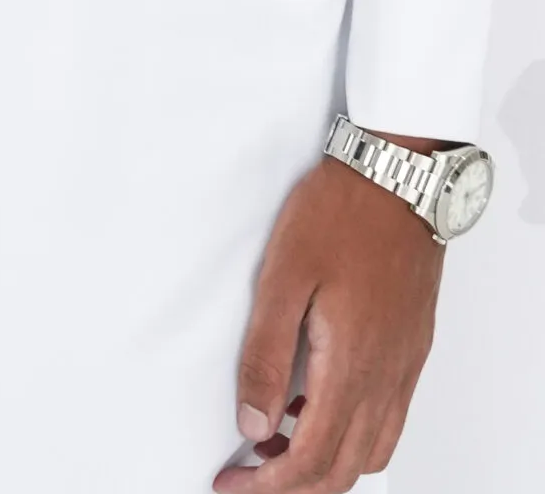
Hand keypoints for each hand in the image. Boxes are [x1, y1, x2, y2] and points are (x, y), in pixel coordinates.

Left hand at [215, 136, 446, 490]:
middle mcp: (386, 377)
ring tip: (273, 447)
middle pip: (344, 469)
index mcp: (352, 365)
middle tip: (245, 479)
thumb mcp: (284, 276)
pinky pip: (386, 420)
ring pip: (370, 451)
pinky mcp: (411, 349)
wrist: (400, 177)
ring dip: (324, 464)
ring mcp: (404, 366)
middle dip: (292, 486)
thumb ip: (266, 355)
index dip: (268, 486)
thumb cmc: (339, 214)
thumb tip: (252, 425)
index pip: (312, 459)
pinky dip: (351, 436)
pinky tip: (316, 408)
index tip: (230, 485)